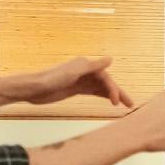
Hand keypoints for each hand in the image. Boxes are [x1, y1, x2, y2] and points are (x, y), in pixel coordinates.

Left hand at [10, 54, 134, 109]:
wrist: (34, 88)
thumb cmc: (52, 78)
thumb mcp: (74, 71)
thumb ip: (93, 65)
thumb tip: (110, 59)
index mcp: (86, 65)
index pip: (105, 77)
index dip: (113, 88)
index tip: (115, 101)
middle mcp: (85, 71)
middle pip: (106, 82)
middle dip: (118, 92)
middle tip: (130, 104)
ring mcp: (80, 80)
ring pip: (101, 88)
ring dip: (111, 95)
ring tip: (123, 105)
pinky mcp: (75, 89)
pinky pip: (93, 91)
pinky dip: (101, 95)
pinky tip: (108, 101)